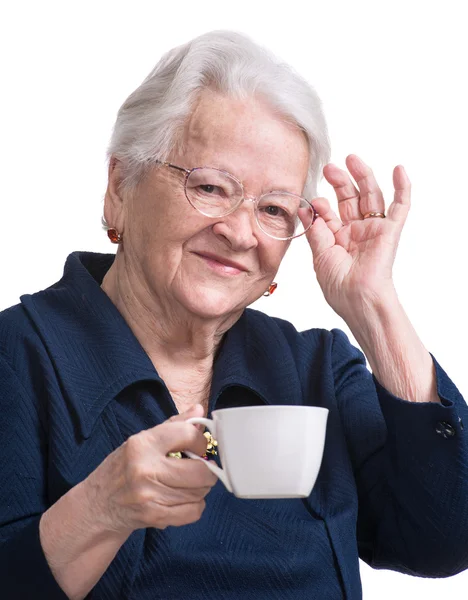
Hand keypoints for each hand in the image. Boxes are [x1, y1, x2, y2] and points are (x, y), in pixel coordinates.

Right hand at [84, 404, 216, 534]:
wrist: (98, 505)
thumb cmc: (123, 468)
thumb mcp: (143, 440)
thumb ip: (174, 425)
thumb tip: (199, 410)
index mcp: (143, 444)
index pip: (188, 435)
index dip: (201, 442)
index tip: (199, 447)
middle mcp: (146, 469)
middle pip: (201, 471)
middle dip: (207, 470)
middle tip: (199, 468)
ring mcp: (150, 495)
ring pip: (200, 492)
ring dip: (200, 488)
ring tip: (187, 483)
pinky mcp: (154, 516)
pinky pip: (194, 511)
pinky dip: (195, 506)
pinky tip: (183, 499)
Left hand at [306, 154, 410, 318]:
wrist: (357, 299)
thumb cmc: (338, 285)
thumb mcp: (320, 255)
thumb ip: (315, 230)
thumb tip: (306, 207)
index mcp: (338, 238)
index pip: (330, 213)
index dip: (320, 205)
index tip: (311, 201)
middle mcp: (356, 231)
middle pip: (350, 198)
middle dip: (340, 182)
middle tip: (329, 167)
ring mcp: (373, 229)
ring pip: (371, 196)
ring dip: (363, 176)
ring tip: (351, 159)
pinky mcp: (390, 231)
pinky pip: (400, 207)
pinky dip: (402, 188)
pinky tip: (399, 170)